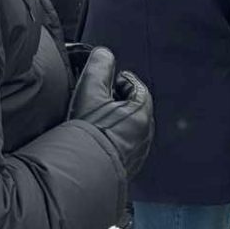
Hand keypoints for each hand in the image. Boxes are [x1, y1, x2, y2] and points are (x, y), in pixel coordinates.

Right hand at [68, 46, 152, 178]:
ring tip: (90, 121)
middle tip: (94, 100)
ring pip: (127, 128)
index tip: (102, 83)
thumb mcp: (90, 89)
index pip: (134, 86)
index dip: (116, 80)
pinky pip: (121, 147)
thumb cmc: (89, 131)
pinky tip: (93, 140)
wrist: (84, 174)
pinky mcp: (126, 169)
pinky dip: (110, 139)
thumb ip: (99, 65)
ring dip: (112, 121)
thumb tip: (105, 54)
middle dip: (114, 101)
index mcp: (142, 113)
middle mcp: (145, 135)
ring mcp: (137, 154)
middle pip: (132, 107)